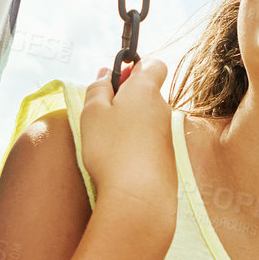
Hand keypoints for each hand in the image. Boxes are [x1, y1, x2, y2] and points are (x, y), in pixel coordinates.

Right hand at [80, 59, 177, 226]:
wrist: (139, 196)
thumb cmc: (111, 149)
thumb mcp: (92, 112)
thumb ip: (98, 88)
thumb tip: (106, 74)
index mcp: (146, 90)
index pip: (153, 64)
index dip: (134, 66)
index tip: (114, 80)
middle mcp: (162, 108)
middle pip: (146, 92)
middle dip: (124, 97)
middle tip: (100, 114)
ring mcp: (166, 134)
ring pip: (145, 118)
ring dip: (127, 123)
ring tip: (105, 142)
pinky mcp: (166, 157)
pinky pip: (147, 141)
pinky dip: (133, 144)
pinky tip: (117, 160)